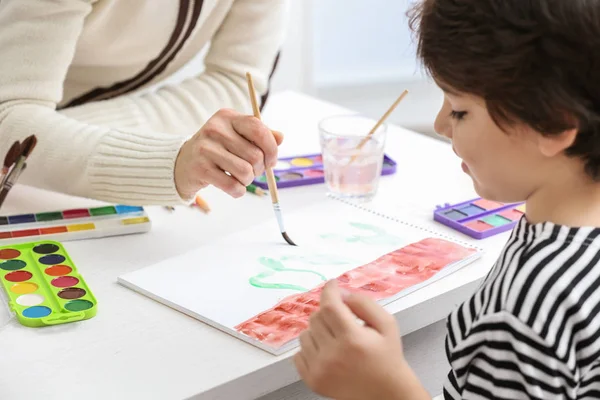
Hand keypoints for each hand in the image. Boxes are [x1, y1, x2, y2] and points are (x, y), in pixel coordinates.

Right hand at [175, 108, 283, 198]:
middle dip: (259, 169)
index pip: (258, 129)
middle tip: (252, 171)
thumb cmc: (217, 149)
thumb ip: (259, 135)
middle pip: (255, 155)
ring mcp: (206, 148)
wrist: (183, 163)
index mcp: (228, 117)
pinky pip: (233, 186)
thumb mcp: (237, 136)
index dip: (271, 148)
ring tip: (241, 178)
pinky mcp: (201, 168)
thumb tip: (280, 137)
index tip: (271, 160)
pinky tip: (234, 187)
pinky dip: (238, 191)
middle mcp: (215, 129)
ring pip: (245, 172)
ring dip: (248, 181)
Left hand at [294, 281, 427, 399]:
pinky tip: (327, 353)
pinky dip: (310, 349)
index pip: (330, 306)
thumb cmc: (387, 357)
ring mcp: (320, 370)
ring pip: (304, 334)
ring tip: (336, 339)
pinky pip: (298, 353)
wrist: (385, 393)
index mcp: (353, 339)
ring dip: (318, 331)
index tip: (332, 285)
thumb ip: (364, 303)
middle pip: (316, 318)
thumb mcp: (387, 324)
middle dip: (328, 313)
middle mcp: (333, 355)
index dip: (329, 291)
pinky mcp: (312, 381)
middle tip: (343, 320)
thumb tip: (341, 294)